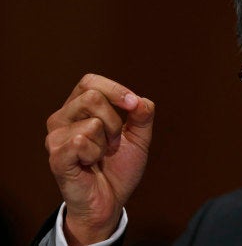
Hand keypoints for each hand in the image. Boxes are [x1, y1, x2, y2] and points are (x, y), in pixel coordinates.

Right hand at [45, 74, 154, 243]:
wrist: (110, 202)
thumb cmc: (118, 168)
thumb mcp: (139, 138)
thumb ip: (143, 115)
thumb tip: (140, 100)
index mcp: (78, 108)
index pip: (90, 82)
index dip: (115, 89)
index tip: (133, 105)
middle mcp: (61, 118)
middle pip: (93, 97)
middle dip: (115, 121)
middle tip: (114, 142)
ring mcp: (55, 137)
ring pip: (93, 121)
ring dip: (107, 142)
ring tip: (100, 156)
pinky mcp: (56, 155)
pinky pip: (83, 141)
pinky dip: (95, 154)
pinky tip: (89, 164)